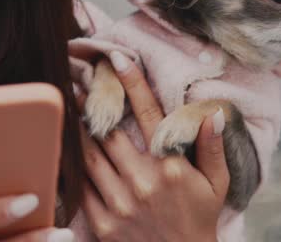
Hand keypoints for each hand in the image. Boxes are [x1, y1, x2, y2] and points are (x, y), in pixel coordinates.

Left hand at [79, 52, 228, 241]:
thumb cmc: (199, 220)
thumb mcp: (216, 185)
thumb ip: (212, 147)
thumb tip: (214, 112)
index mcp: (171, 167)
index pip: (149, 114)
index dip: (132, 83)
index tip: (117, 58)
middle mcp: (143, 181)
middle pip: (108, 130)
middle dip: (93, 101)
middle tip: (78, 75)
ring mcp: (119, 203)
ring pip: (89, 154)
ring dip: (76, 127)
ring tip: (67, 103)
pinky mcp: (102, 222)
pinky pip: (80, 185)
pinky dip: (72, 163)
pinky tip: (64, 145)